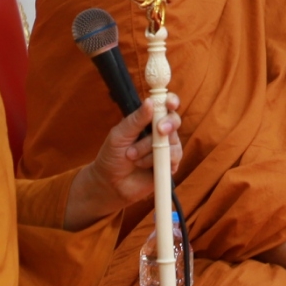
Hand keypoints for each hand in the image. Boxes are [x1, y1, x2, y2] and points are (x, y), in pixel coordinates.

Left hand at [64, 97, 183, 230]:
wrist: (111, 184)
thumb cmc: (112, 156)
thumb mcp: (119, 136)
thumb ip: (135, 120)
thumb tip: (150, 101)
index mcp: (147, 121)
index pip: (165, 106)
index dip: (171, 101)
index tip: (170, 104)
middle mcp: (160, 132)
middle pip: (174, 121)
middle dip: (167, 125)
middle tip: (158, 131)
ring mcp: (166, 148)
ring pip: (172, 142)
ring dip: (151, 151)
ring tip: (134, 159)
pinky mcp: (170, 165)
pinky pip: (175, 159)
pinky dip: (159, 162)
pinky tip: (147, 168)